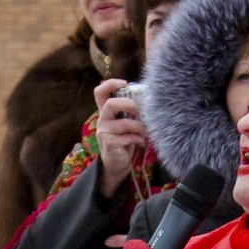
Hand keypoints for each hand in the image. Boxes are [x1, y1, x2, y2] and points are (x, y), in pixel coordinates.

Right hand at [93, 78, 147, 195]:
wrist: (117, 164)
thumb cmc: (124, 140)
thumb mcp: (126, 123)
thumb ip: (130, 111)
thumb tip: (148, 100)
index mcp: (105, 111)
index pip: (100, 92)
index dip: (110, 84)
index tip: (124, 83)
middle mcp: (102, 120)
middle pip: (111, 104)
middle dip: (129, 105)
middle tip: (140, 111)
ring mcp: (104, 132)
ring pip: (123, 123)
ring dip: (139, 126)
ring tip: (145, 131)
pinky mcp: (109, 144)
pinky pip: (127, 137)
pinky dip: (138, 138)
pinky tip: (141, 142)